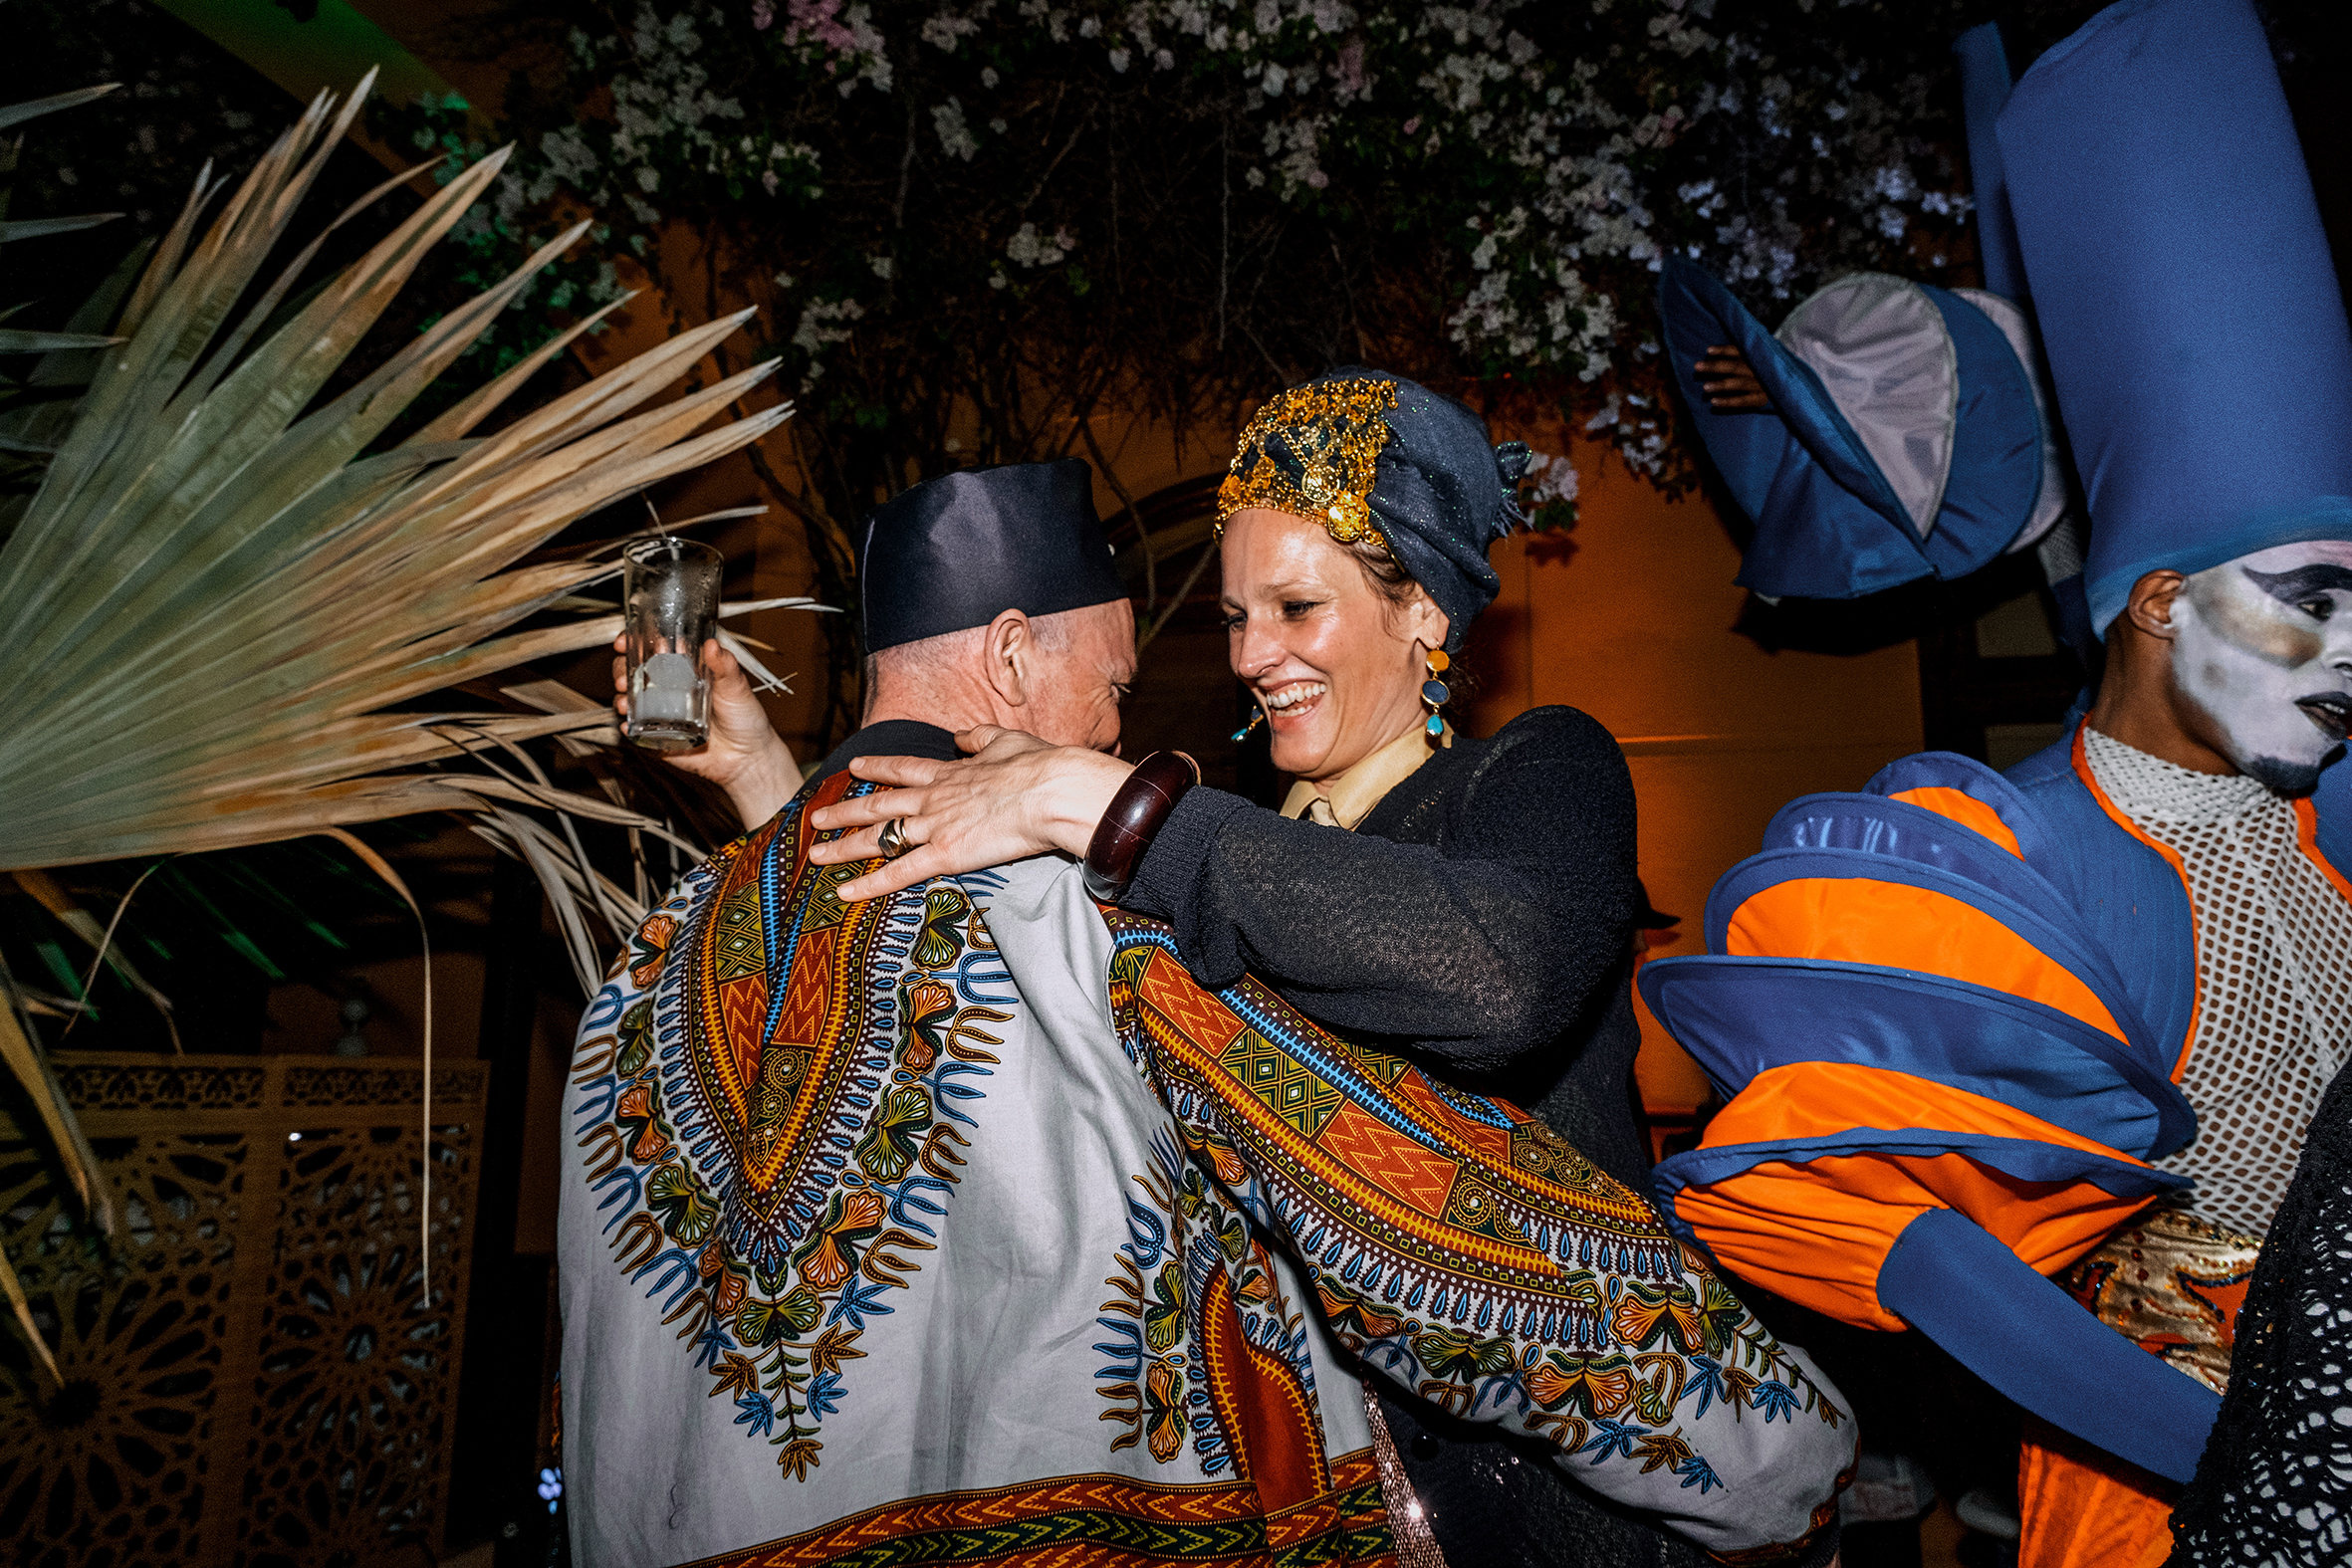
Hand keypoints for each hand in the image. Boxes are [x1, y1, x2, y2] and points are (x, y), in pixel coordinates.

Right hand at [611, 634, 800, 830]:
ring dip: (620, 696)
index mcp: (684, 670)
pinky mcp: (659, 736)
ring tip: (625, 698)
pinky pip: (636, 730)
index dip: (634, 642)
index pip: (654, 649)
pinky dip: (627, 725)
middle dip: (621, 669)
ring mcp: (661, 712)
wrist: (747, 757)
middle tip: (624, 675)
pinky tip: (628, 723)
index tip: (624, 641)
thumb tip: (712, 644)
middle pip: (634, 671)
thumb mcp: (736, 686)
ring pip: (630, 698)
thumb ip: (725, 665)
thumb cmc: (744, 718)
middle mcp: (669, 688)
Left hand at [806, 725, 1132, 899]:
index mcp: (951, 772)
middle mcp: (934, 798)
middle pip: (879, 805)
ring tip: (815, 853)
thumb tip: (961, 735)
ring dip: (843, 847)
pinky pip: (899, 873)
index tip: (855, 766)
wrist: (1052, 790)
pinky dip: (869, 885)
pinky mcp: (944, 855)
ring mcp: (935, 826)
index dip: (878, 768)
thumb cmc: (1040, 767)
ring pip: (878, 837)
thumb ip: (980, 738)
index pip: (905, 769)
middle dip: (844, 811)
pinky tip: (844, 893)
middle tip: (817, 817)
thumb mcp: (1008, 740)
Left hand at [1694, 344, 1772, 410]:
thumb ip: (1745, 354)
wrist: (1792, 388)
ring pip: (1738, 384)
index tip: (1708, 350)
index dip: (1723, 350)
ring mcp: (1760, 385)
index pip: (1738, 351)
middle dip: (1714, 366)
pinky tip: (1713, 402)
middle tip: (1696, 367)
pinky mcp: (1761, 399)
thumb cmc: (1767, 372)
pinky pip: (1743, 401)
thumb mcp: (1760, 359)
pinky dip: (1728, 402)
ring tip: (1704, 387)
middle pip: (1734, 367)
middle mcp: (1757, 370)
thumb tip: (1714, 351)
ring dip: (1720, 385)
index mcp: (1755, 358)